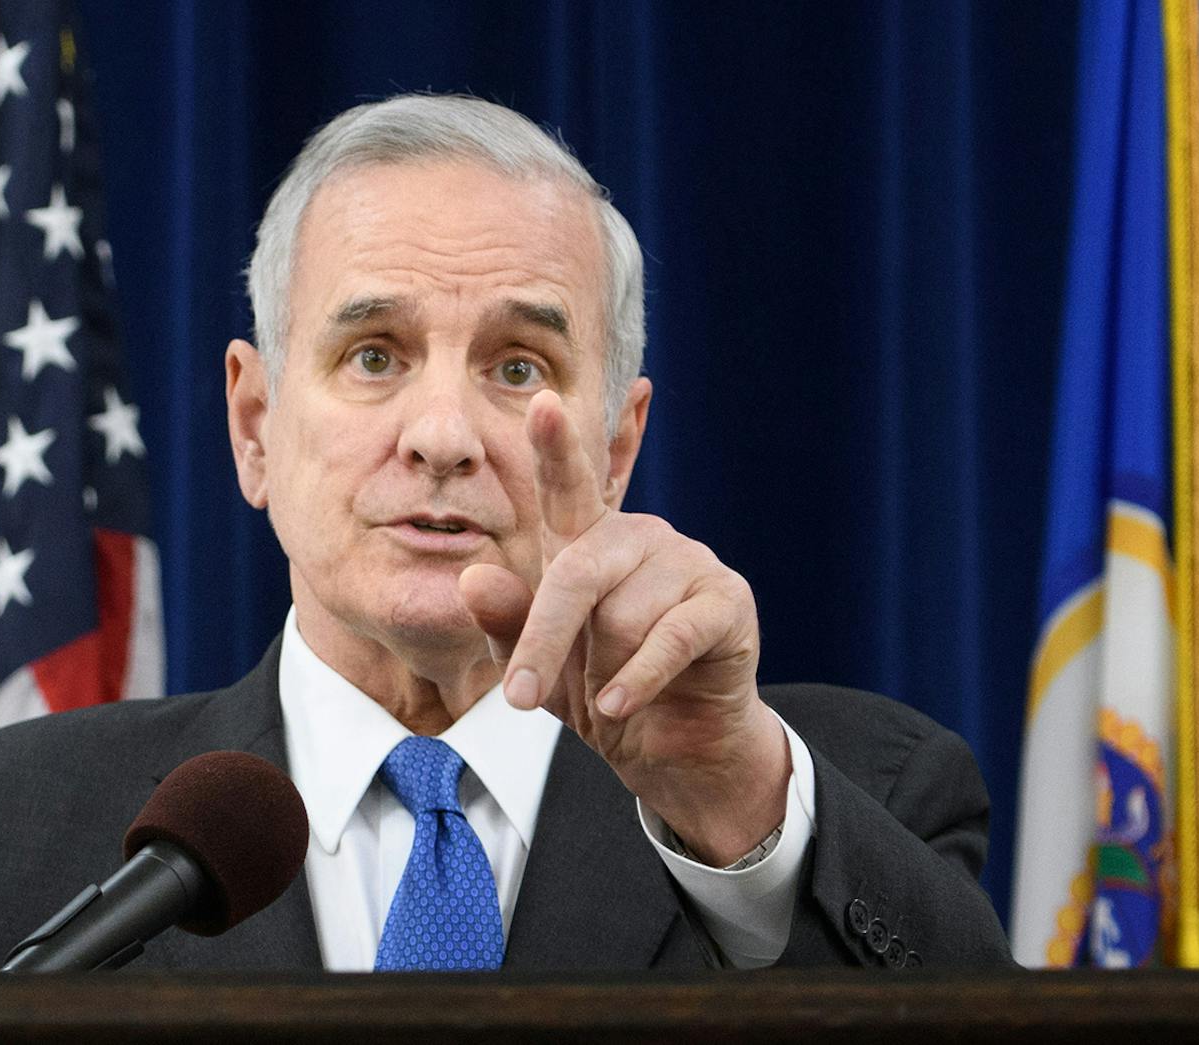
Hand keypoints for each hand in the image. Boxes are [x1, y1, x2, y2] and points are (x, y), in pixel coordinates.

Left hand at [458, 390, 788, 864]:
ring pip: (622, 615)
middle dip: (545, 639)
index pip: (567, 486)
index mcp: (589, 541)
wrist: (668, 747)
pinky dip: (637, 681)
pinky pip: (670, 637)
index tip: (543, 402)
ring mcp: (688, 561)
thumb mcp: (540, 664)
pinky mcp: (727, 599)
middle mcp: (639, 538)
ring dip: (605, 671)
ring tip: (614, 692)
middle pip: (577, 573)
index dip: (556, 446)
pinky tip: (621, 707)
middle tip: (520, 698)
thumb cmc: (598, 690)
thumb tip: (471, 578)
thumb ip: (506, 622)